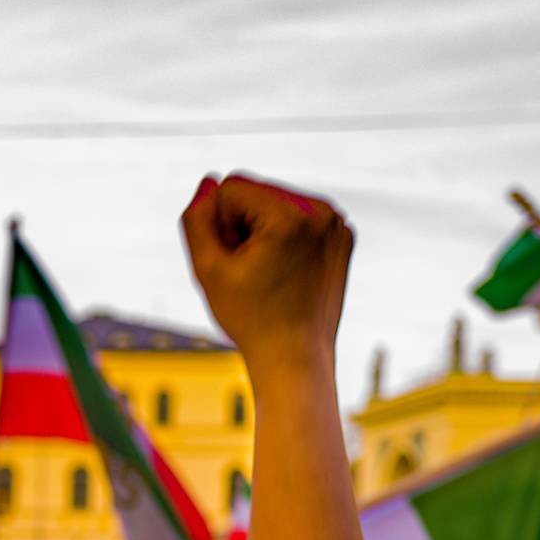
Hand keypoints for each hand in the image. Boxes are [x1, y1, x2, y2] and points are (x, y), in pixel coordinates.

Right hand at [182, 173, 351, 361]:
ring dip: (262, 230)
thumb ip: (197, 219)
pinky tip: (286, 270)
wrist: (296, 358)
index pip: (231, 187)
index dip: (220, 226)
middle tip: (251, 271)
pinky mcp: (342, 235)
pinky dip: (285, 237)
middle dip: (243, 224)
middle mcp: (322, 210)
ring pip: (276, 203)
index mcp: (292, 215)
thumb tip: (208, 181)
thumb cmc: (250, 319)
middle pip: (256, 192)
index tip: (234, 262)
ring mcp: (337, 223)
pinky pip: (299, 217)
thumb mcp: (208, 269)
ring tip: (268, 273)